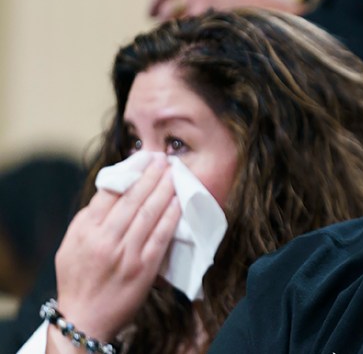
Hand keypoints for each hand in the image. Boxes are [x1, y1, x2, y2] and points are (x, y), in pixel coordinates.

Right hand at [50, 155, 180, 346]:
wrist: (85, 317)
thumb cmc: (78, 278)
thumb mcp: (70, 245)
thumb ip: (88, 218)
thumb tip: (111, 190)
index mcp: (86, 230)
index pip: (110, 192)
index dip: (130, 171)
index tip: (144, 158)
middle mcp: (106, 239)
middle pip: (134, 198)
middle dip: (151, 174)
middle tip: (163, 158)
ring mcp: (127, 253)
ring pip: (150, 213)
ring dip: (164, 189)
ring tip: (173, 173)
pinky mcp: (145, 267)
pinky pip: (162, 235)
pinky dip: (172, 215)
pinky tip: (179, 201)